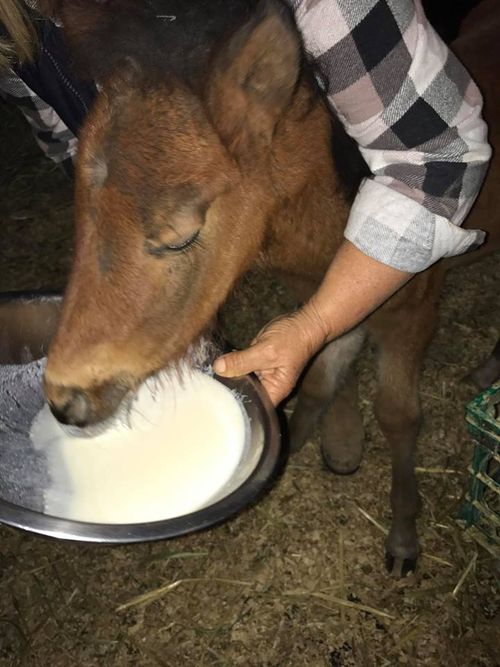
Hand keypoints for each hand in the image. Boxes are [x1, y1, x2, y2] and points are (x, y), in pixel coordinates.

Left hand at [213, 305, 328, 405]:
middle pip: (244, 393)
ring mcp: (261, 374)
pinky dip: (230, 363)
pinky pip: (240, 366)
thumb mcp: (267, 350)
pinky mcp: (256, 361)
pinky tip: (215, 362)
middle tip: (205, 387)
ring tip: (206, 376)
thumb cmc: (293, 339)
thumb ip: (242, 361)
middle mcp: (267, 385)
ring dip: (226, 376)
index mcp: (274, 390)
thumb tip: (218, 368)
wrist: (304, 322)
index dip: (234, 405)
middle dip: (227, 390)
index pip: (252, 406)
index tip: (215, 399)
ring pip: (239, 379)